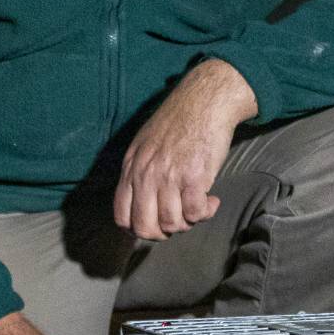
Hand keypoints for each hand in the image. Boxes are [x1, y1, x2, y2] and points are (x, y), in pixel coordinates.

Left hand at [114, 59, 258, 240]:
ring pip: (172, 224)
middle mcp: (146, 174)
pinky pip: (195, 213)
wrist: (205, 100)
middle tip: (179, 221)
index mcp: (131, 167)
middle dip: (163, 233)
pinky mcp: (194, 176)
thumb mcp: (145, 144)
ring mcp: (168, 176)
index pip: (122, 216)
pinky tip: (211, 200)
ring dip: (188, 222)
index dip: (138, 229)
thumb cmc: (179, 121)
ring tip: (197, 207)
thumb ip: (139, 172)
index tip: (155, 225)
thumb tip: (142, 203)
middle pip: (145, 227)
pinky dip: (205, 213)